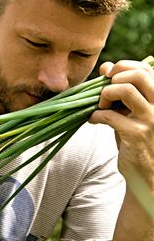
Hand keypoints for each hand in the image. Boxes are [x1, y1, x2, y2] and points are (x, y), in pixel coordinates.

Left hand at [90, 60, 153, 189]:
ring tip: (101, 105)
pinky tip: (93, 119)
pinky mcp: (137, 135)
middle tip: (104, 91)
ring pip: (126, 90)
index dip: (123, 66)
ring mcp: (150, 120)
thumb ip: (120, 88)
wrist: (147, 174)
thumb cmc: (136, 137)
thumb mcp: (130, 110)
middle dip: (114, 78)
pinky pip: (111, 116)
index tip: (108, 75)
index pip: (145, 69)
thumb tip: (105, 66)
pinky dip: (97, 115)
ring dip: (106, 95)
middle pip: (138, 75)